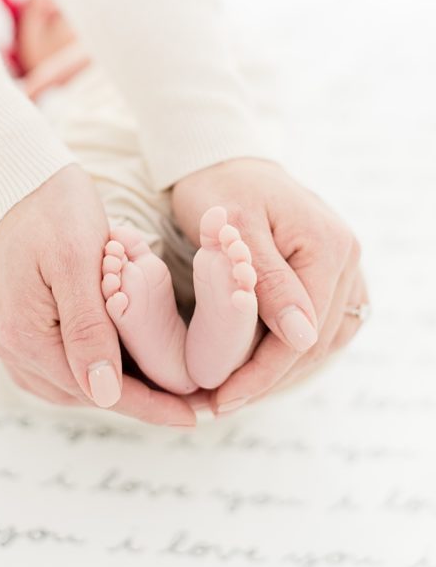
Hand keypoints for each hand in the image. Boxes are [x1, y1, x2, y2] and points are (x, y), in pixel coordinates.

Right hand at [0, 164, 196, 425]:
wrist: (13, 177)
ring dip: (110, 388)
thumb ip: (89, 330)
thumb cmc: (52, 209)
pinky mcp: (7, 324)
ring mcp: (3, 337)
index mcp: (24, 335)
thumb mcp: (77, 262)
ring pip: (64, 385)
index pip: (96, 390)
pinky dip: (84, 370)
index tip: (194, 415)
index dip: (148, 406)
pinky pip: (48, 365)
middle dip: (135, 400)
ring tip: (159, 385)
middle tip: (189, 401)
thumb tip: (103, 395)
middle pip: (80, 393)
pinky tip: (114, 362)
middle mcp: (7, 346)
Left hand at [171, 158, 365, 411]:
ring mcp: (344, 266)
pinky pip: (324, 324)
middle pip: (317, 343)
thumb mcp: (234, 230)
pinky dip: (292, 351)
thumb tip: (303, 340)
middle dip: (269, 380)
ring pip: (325, 340)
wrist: (221, 161)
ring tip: (236, 394)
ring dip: (283, 372)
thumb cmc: (219, 190)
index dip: (261, 374)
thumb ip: (269, 283)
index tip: (220, 400)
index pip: (302, 334)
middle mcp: (347, 258)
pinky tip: (258, 368)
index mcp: (327, 247)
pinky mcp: (330, 272)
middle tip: (220, 405)